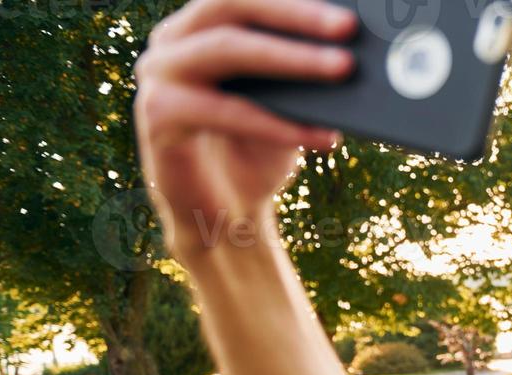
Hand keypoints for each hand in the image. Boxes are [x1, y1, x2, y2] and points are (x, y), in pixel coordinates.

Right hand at [133, 0, 356, 257]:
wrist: (223, 215)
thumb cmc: (258, 153)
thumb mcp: (290, 107)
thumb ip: (306, 74)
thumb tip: (353, 50)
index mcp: (203, 25)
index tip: (343, 8)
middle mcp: (173, 40)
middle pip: (231, 4)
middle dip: (294, 14)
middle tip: (346, 27)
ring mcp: (159, 73)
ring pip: (228, 49)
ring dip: (292, 58)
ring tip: (343, 68)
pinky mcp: (157, 115)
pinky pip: (226, 111)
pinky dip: (279, 124)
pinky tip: (325, 135)